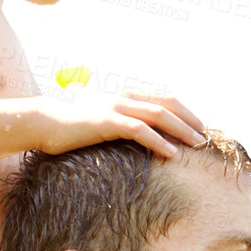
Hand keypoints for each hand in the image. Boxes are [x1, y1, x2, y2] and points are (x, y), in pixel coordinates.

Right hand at [39, 90, 205, 158]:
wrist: (46, 124)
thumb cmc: (75, 128)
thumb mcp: (104, 122)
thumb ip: (124, 124)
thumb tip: (143, 137)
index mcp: (126, 96)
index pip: (163, 99)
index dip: (185, 111)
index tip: (199, 127)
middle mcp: (124, 97)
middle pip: (167, 105)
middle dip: (190, 120)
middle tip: (204, 137)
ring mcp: (116, 107)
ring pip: (158, 116)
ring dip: (181, 130)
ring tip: (196, 145)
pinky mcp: (106, 122)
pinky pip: (139, 130)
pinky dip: (158, 141)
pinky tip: (171, 154)